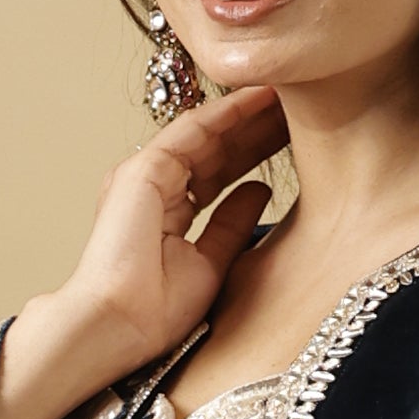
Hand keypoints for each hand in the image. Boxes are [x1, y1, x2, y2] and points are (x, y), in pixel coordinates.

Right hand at [0, 88, 288, 418]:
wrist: (120, 325)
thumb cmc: (154, 313)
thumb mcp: (213, 263)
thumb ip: (232, 224)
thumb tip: (260, 189)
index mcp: (168, 212)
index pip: (220, 171)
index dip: (256, 151)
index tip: (294, 136)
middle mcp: (154, 187)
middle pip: (215, 148)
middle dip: (256, 127)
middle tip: (298, 106)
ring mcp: (146, 175)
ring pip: (206, 133)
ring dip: (246, 112)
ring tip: (286, 94)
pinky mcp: (143, 170)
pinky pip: (192, 130)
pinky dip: (226, 112)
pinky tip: (258, 97)